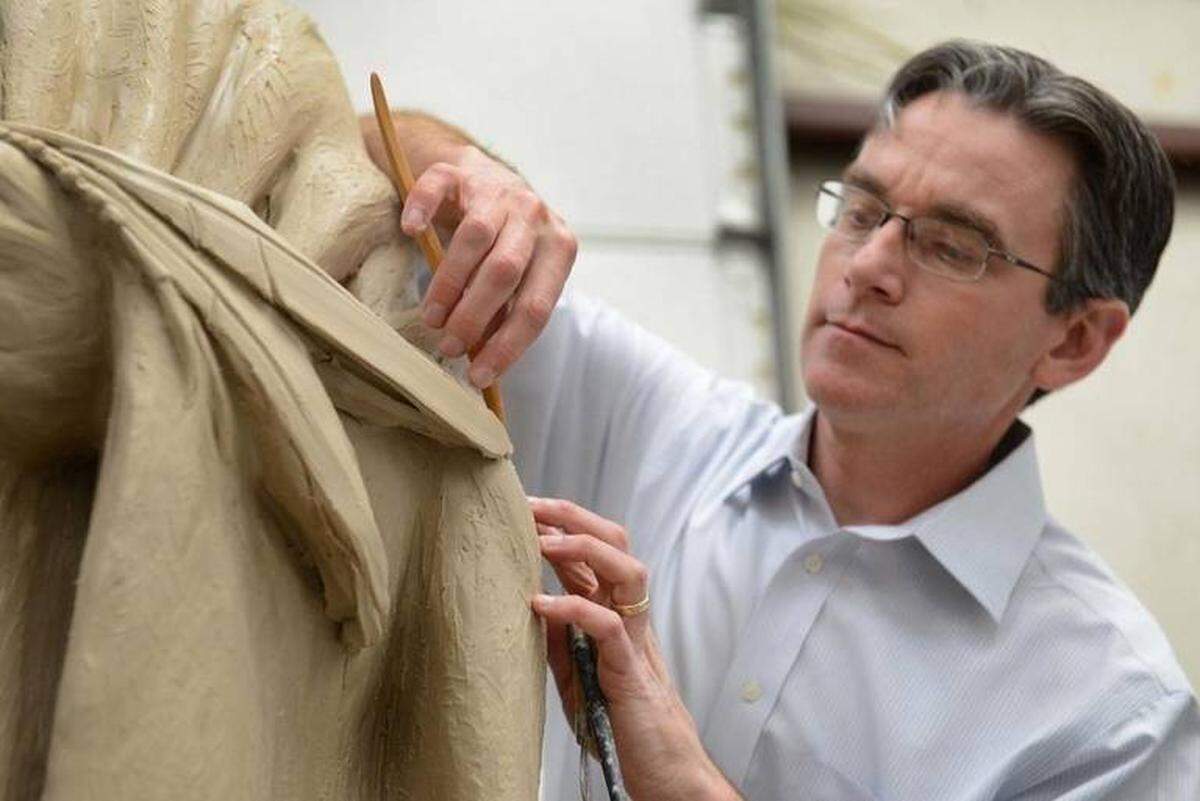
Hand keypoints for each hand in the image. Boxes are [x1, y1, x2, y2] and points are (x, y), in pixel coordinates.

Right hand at [400, 146, 575, 388]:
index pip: (537, 306)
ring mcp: (497, 189)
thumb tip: (485, 364)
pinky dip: (421, 210)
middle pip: (506, 272)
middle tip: (449, 346)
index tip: (479, 376)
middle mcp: (533, 215)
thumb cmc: (505, 242)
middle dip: (475, 316)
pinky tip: (410, 232)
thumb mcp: (520, 276)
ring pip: (475, 237)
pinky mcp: (459, 171)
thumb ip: (507, 312)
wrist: (483, 177)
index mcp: (558, 247)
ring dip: (449, 283)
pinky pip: (437, 188)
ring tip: (432, 317)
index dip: (508, 345)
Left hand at [528, 498, 741, 800]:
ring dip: (584, 548)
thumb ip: (560, 635)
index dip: (560, 524)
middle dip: (573, 516)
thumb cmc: (621, 726)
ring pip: (627, 570)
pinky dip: (575, 607)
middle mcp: (629, 618)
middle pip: (617, 543)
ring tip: (541, 542)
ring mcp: (635, 641)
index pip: (592, 552)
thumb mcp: (577, 672)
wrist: (664, 773)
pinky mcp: (632, 672)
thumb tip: (530, 597)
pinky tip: (541, 602)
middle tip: (530, 506)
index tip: (521, 508)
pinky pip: (610, 626)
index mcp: (614, 614)